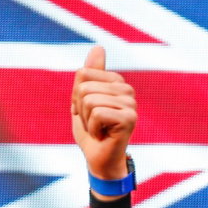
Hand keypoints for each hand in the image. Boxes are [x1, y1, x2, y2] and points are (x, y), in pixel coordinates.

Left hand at [71, 45, 136, 184]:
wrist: (100, 160)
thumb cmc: (92, 132)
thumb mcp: (84, 100)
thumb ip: (89, 75)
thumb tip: (98, 47)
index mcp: (117, 82)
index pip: (82, 74)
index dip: (76, 97)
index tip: (87, 112)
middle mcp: (127, 90)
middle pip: (84, 88)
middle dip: (80, 109)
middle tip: (93, 124)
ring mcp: (131, 104)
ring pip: (89, 100)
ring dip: (87, 121)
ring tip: (98, 130)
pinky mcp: (130, 118)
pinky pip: (97, 113)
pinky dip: (93, 129)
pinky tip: (103, 136)